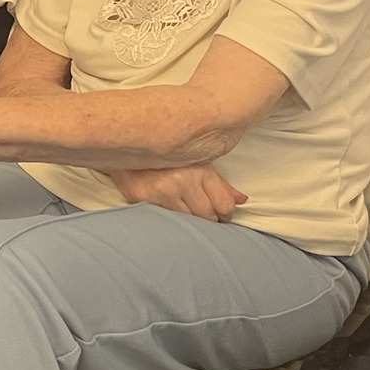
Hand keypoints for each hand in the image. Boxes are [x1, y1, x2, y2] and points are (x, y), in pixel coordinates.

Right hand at [100, 163, 247, 221]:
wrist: (127, 148)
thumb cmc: (167, 158)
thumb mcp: (197, 164)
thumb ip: (220, 185)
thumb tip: (242, 201)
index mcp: (200, 169)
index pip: (225, 205)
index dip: (226, 213)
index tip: (222, 214)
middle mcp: (183, 180)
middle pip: (209, 217)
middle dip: (209, 218)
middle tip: (201, 212)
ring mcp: (164, 192)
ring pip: (190, 222)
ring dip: (190, 220)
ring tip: (184, 209)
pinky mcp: (146, 199)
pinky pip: (168, 220)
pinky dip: (172, 219)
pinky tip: (169, 208)